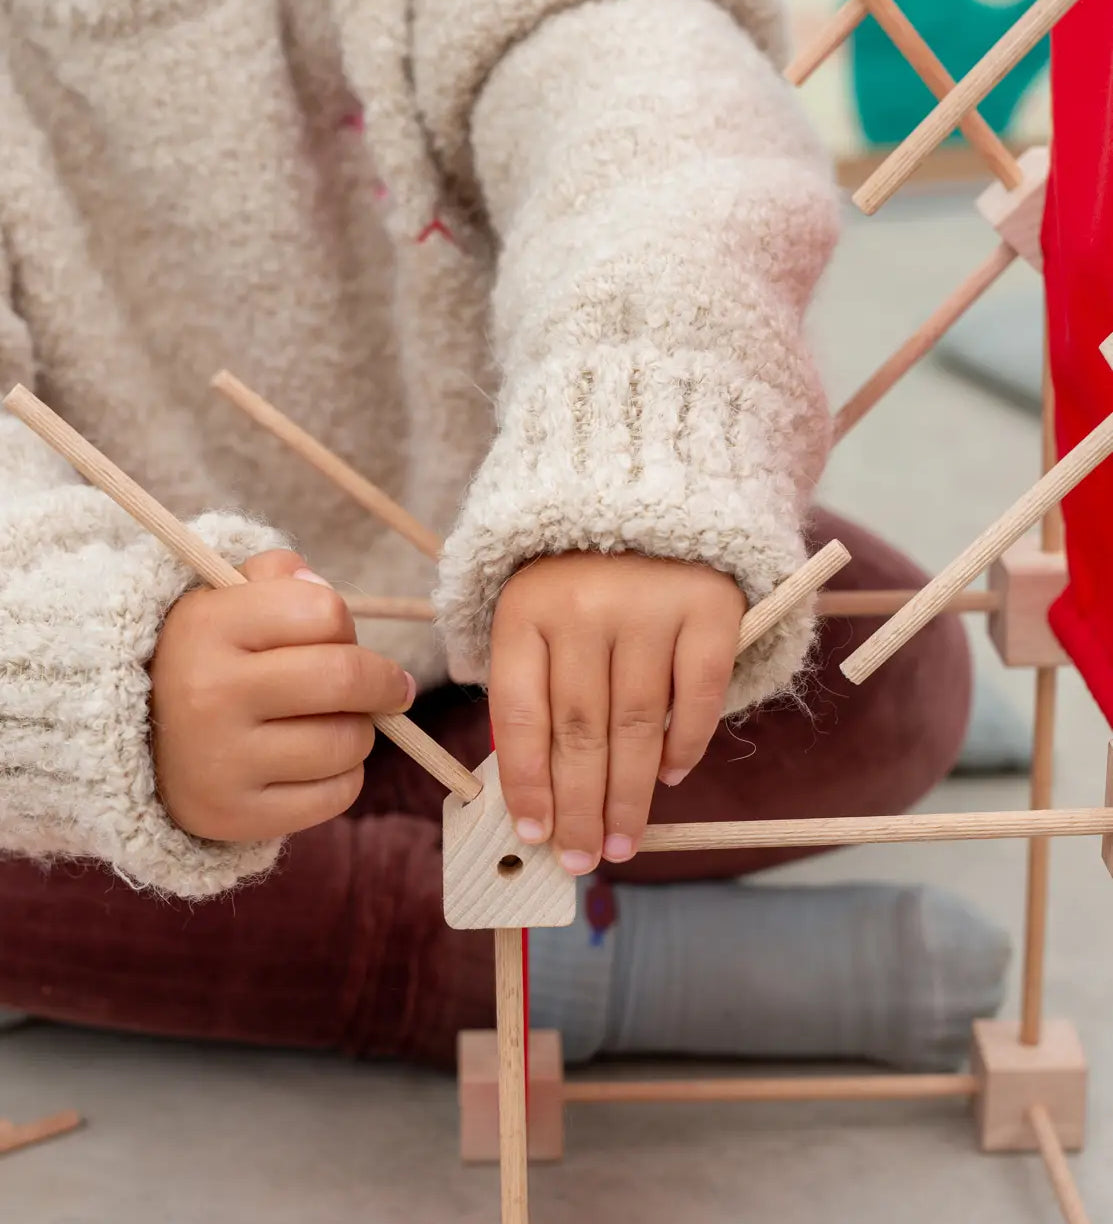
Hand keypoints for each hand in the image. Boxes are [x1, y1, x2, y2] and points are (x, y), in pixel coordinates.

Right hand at [150, 550, 413, 842]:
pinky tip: (316, 763)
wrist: (136, 747)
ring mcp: (220, 762)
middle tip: (394, 687)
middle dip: (385, 682)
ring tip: (331, 724)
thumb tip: (322, 588)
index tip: (343, 637)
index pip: (323, 610)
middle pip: (346, 678)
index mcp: (204, 627)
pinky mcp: (237, 816)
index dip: (342, 622)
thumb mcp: (225, 602)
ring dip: (359, 731)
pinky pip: (339, 794)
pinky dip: (344, 776)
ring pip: (349, 740)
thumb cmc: (209, 661)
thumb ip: (278, 577)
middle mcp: (207, 694)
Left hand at [489, 552, 743, 873]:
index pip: (520, 716)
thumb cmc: (581, 572)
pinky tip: (669, 777)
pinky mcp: (709, 605)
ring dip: (629, 795)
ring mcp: (648, 605)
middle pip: (579, 733)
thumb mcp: (535, 611)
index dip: (527, 784)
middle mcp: (583, 608)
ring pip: (636, 725)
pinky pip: (696, 695)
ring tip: (623, 842)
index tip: (533, 834)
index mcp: (525, 611)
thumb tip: (535, 791)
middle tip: (583, 859)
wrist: (649, 486)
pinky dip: (685, 744)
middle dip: (580, 809)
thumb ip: (531, 685)